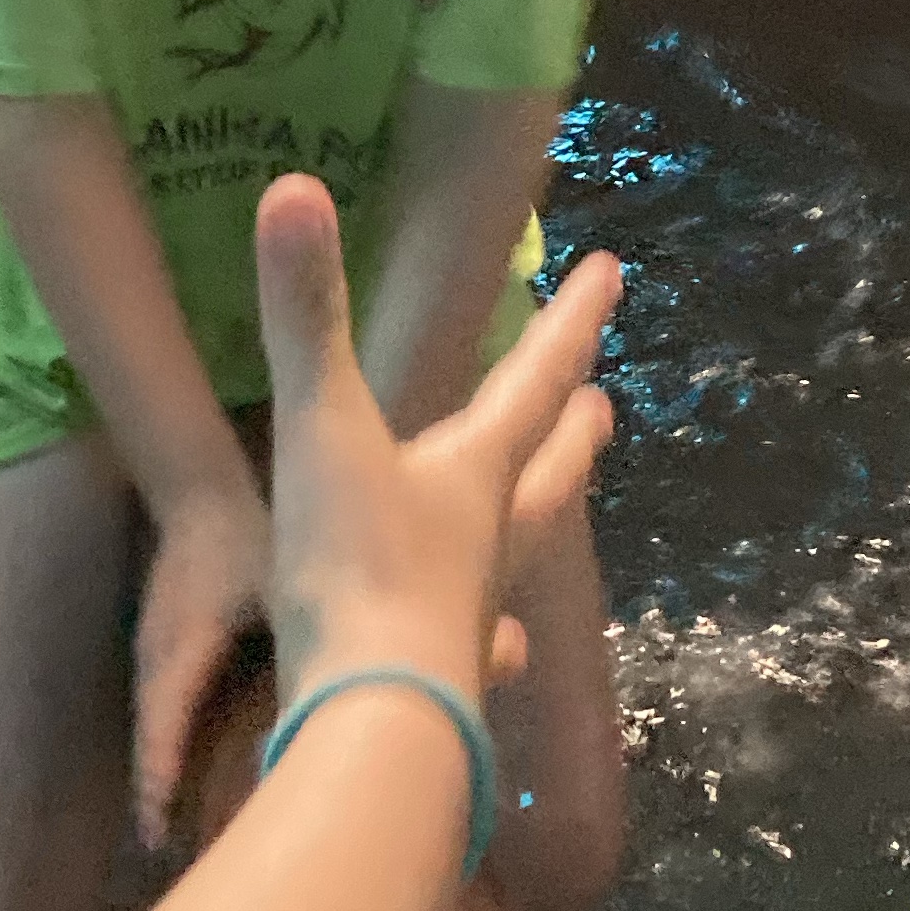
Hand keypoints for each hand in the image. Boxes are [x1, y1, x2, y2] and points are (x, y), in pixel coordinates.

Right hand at [132, 476, 273, 852]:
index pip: (167, 723)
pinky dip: (160, 742)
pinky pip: (156, 703)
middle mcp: (158, 653)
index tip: (160, 828)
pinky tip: (171, 771)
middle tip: (162, 846)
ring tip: (162, 825)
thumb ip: (295, 635)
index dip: (162, 778)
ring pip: (149, 721)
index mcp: (186, 645)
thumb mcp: (278, 584)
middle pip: (150, 735)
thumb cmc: (246, 534)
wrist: (198, 488)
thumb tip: (321, 691)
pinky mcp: (158, 643)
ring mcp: (152, 647)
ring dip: (154, 769)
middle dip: (154, 791)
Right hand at [252, 173, 617, 715]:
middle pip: (546, 476)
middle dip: (573, 435)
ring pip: (518, 561)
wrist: (375, 725)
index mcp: (472, 475)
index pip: (532, 380)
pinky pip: (482, 651)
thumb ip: (305, 317)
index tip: (615, 273)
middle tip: (607, 407)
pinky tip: (509, 652)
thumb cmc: (356, 569)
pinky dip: (496, 641)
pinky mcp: (447, 685)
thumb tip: (294, 185)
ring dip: (537, 525)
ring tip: (555, 516)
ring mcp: (473, 619)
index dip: (570, 321)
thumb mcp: (321, 432)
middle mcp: (489, 543)